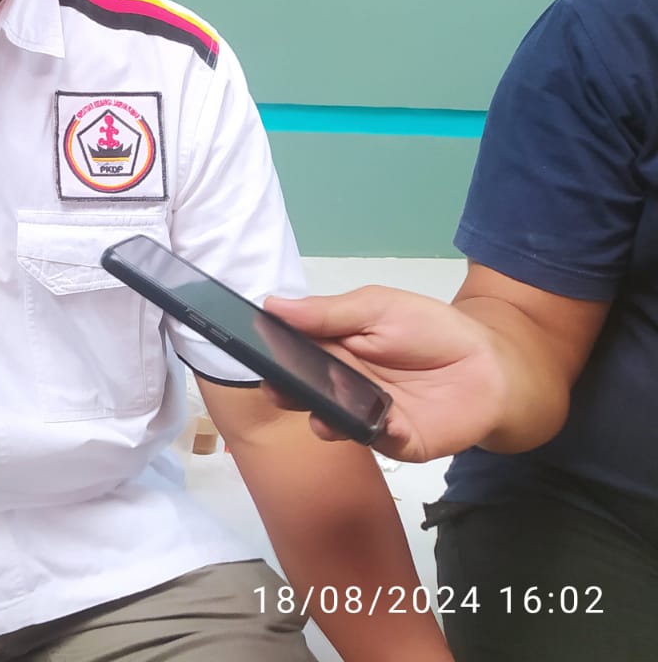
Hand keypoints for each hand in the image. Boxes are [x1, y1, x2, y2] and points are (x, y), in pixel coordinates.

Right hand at [263, 286, 508, 461]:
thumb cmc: (432, 330)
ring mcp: (365, 416)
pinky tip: (385, 419)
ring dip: (323, 417)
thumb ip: (327, 312)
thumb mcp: (376, 307)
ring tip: (322, 412)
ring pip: (331, 422)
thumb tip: (272, 304)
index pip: (291, 353)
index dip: (271, 353)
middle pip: (302, 391)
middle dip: (286, 391)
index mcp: (331, 348)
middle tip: (277, 387)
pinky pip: (377, 440)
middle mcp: (340, 385)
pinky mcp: (396, 441)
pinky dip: (377, 431)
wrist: (491, 364)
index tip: (253, 350)